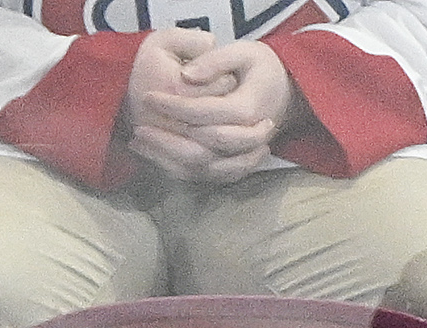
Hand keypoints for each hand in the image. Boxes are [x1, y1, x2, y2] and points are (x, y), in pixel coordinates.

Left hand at [130, 36, 294, 181]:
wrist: (288, 91)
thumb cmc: (261, 68)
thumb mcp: (242, 51)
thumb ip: (214, 61)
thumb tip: (186, 76)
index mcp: (249, 109)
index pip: (207, 114)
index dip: (175, 106)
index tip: (148, 97)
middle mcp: (251, 139)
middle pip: (205, 149)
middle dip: (167, 140)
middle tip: (138, 127)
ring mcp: (246, 155)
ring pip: (206, 169)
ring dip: (171, 159)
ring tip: (141, 143)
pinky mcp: (239, 164)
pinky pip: (210, 176)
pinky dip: (182, 171)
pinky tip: (157, 157)